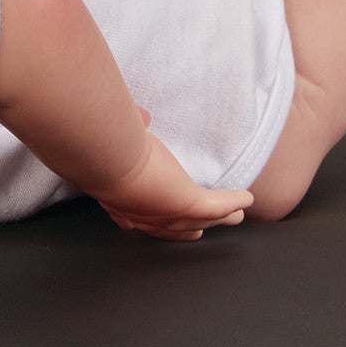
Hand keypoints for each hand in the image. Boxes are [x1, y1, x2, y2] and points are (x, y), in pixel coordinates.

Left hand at [92, 125, 251, 240]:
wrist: (104, 153)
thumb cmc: (99, 145)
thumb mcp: (117, 138)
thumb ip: (132, 129)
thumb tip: (142, 117)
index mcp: (122, 201)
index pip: (138, 218)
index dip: (151, 220)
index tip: (153, 220)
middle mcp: (143, 214)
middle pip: (172, 229)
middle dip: (189, 228)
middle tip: (201, 228)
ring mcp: (167, 214)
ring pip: (200, 221)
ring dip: (219, 218)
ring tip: (236, 217)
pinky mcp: (188, 205)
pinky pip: (219, 208)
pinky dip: (234, 203)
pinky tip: (246, 199)